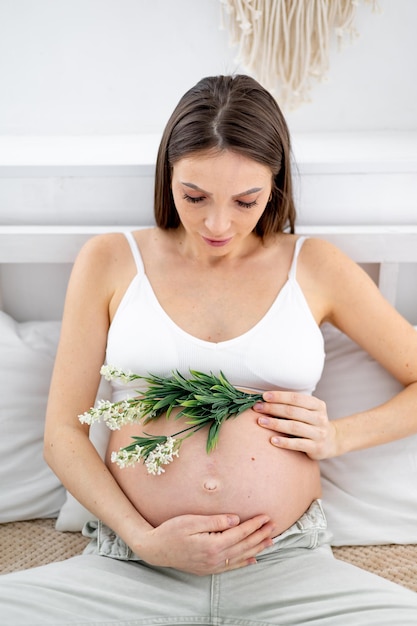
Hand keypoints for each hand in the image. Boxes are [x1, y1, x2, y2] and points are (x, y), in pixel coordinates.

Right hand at [133, 513, 274, 575]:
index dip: (254, 525)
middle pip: (244, 546)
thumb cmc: (170, 531)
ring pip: (240, 557)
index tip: (266, 516)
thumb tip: (236, 519)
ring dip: (256, 548)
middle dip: (260, 535)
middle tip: (274, 526)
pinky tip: (252, 560)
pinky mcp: (208, 568)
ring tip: (270, 541)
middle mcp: (215, 558)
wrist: (155, 549)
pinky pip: (231, 566)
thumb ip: (215, 521)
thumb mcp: (192, 521)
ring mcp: (212, 565)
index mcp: (212, 544)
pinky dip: (243, 562)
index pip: (240, 533)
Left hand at [254, 391, 337, 459]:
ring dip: (275, 424)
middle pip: (292, 411)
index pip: (296, 398)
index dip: (279, 396)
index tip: (264, 396)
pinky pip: (298, 444)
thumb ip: (293, 405)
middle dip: (273, 408)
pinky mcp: (316, 447)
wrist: (332, 441)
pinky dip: (284, 442)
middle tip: (257, 408)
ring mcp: (319, 433)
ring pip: (294, 427)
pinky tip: (272, 440)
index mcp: (318, 405)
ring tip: (260, 422)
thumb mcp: (309, 410)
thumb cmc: (312, 423)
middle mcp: (320, 418)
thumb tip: (266, 400)